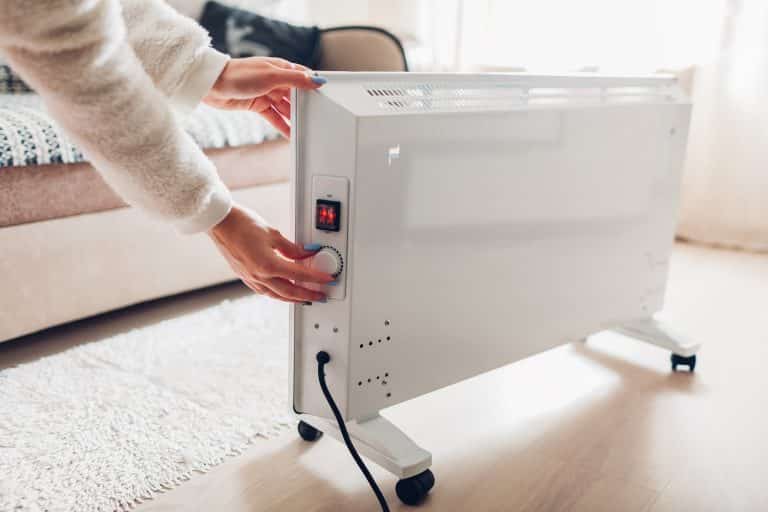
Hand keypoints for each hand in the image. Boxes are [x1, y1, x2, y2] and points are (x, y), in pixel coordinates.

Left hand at [203, 56, 326, 136]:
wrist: (212, 85)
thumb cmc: (239, 75)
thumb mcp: (272, 75)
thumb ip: (296, 79)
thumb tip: (317, 80)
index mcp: (281, 68)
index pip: (304, 77)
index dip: (314, 87)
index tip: (327, 98)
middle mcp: (276, 80)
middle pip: (296, 95)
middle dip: (305, 107)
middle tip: (317, 119)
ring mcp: (267, 93)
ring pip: (286, 108)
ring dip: (295, 119)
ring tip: (306, 130)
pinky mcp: (258, 105)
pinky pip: (274, 117)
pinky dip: (282, 126)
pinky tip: (290, 135)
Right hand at [208, 204, 333, 302]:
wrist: (219, 223)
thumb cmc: (241, 224)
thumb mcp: (273, 233)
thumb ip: (292, 248)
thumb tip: (306, 253)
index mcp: (267, 265)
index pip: (299, 275)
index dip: (316, 278)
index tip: (328, 280)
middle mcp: (258, 276)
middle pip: (289, 292)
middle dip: (308, 295)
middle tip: (321, 296)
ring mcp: (250, 278)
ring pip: (276, 295)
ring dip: (293, 298)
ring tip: (305, 298)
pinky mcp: (244, 276)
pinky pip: (265, 291)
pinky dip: (278, 294)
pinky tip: (282, 292)